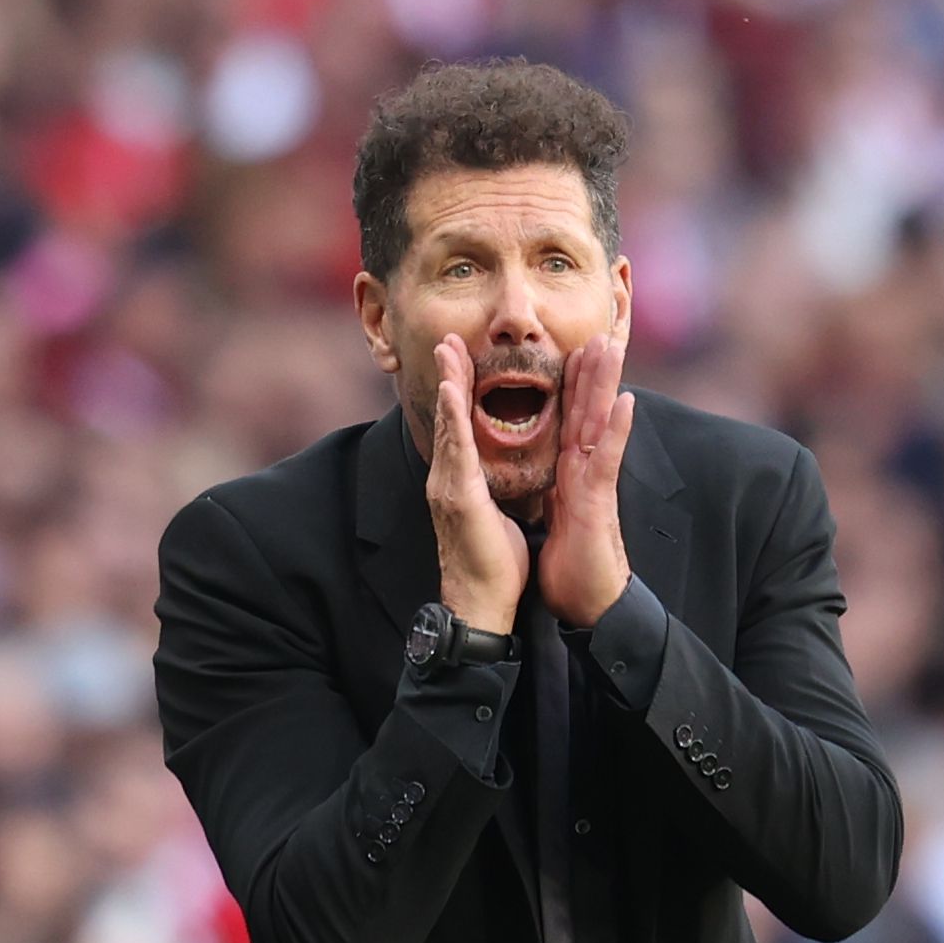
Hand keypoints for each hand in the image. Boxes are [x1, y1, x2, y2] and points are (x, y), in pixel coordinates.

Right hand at [428, 334, 528, 634]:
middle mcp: (449, 478)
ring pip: (449, 424)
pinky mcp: (458, 495)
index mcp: (461, 482)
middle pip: (449, 417)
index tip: (459, 359)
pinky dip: (451, 415)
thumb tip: (497, 477)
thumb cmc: (492, 565)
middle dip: (448, 375)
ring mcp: (449, 485)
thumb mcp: (495, 516)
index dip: (460, 392)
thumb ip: (491, 491)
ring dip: (448, 383)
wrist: (481, 604)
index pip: (461, 427)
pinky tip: (450, 389)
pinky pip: (457, 447)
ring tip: (447, 350)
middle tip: (446, 338)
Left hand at [540, 336, 633, 626]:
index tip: (571, 348)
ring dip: (607, 384)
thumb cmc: (570, 565)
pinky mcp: (599, 501)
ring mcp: (595, 482)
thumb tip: (549, 475)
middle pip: (588, 410)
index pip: (570, 418)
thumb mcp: (555, 516)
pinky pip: (608, 460)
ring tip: (613, 347)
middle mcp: (585, 470)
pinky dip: (618, 430)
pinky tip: (627, 402)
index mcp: (570, 472)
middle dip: (592, 370)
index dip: (571, 384)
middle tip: (599, 330)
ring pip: (601, 424)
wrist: (584, 603)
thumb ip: (555, 489)